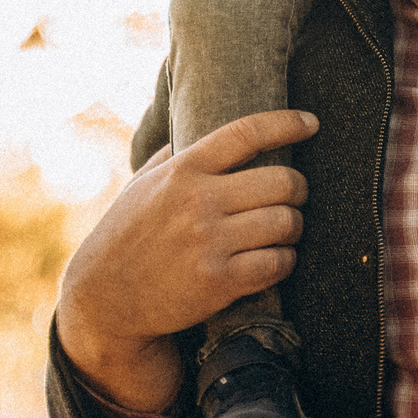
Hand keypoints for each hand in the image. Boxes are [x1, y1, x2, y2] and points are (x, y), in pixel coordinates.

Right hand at [54, 110, 316, 413]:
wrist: (106, 299)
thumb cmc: (127, 234)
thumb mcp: (141, 185)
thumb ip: (172, 154)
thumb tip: (193, 118)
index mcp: (182, 170)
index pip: (247, 134)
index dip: (286, 124)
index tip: (311, 123)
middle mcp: (198, 201)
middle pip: (281, 181)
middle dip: (298, 188)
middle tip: (295, 194)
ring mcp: (209, 243)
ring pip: (285, 223)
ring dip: (294, 226)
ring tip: (286, 229)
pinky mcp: (218, 282)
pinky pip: (276, 264)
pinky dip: (286, 260)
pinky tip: (277, 258)